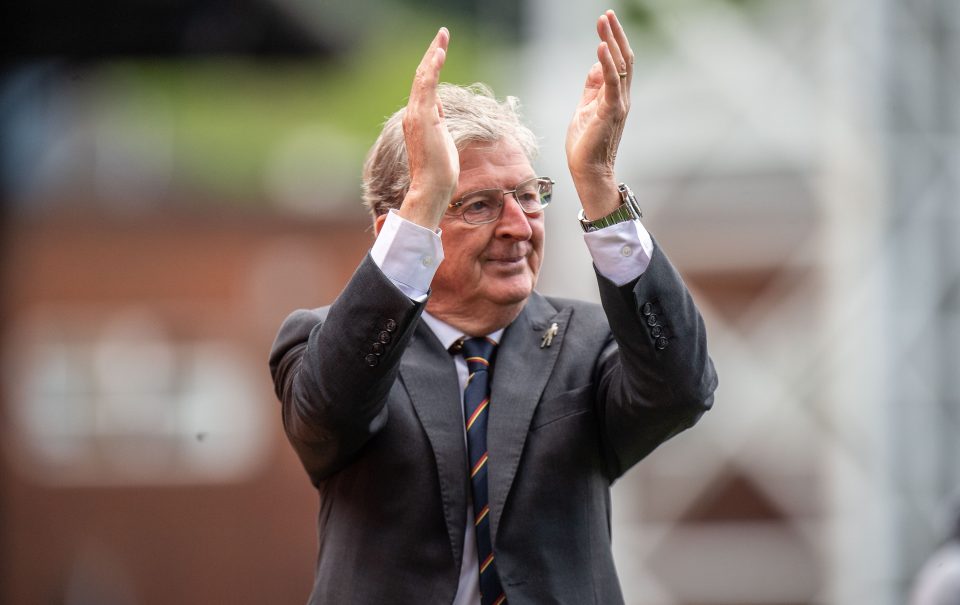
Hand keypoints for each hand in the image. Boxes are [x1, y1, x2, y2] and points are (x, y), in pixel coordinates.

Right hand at [397, 27, 459, 230]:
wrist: (433, 188)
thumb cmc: (439, 172)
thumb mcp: (442, 140)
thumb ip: (438, 123)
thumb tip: (439, 109)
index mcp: (419, 119)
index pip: (425, 86)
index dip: (432, 67)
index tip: (440, 51)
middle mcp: (414, 114)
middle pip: (422, 77)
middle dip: (433, 54)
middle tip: (442, 34)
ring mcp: (417, 116)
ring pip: (423, 77)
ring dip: (433, 55)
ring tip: (442, 37)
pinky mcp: (423, 118)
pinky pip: (427, 87)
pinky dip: (433, 68)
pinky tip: (439, 54)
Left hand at [565, 10, 633, 217]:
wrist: (589, 171)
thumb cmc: (585, 145)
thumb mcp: (585, 109)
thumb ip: (592, 88)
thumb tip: (595, 66)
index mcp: (614, 96)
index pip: (618, 62)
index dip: (612, 41)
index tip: (604, 22)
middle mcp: (621, 97)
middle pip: (624, 58)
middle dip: (615, 34)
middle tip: (607, 14)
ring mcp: (618, 104)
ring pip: (621, 65)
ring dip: (612, 41)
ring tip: (604, 21)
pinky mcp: (610, 111)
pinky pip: (611, 82)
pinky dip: (608, 63)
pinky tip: (601, 47)